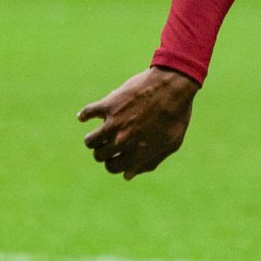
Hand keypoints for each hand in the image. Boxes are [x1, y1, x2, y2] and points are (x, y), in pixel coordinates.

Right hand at [78, 67, 198, 179]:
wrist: (173, 84)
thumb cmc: (176, 114)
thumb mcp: (171, 143)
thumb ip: (149, 161)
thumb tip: (127, 175)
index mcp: (138, 152)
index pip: (113, 167)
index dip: (113, 163)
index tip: (116, 156)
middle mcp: (123, 140)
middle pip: (99, 155)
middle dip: (103, 152)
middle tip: (109, 143)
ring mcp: (115, 122)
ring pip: (90, 140)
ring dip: (93, 138)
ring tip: (100, 132)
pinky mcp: (109, 104)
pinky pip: (88, 113)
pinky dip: (84, 115)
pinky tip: (85, 117)